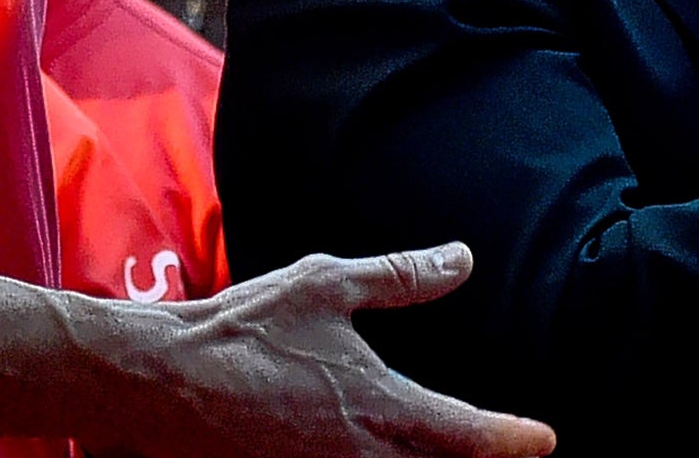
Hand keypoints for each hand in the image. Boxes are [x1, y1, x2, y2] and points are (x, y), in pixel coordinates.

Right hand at [97, 243, 555, 456]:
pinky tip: (376, 452)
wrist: (156, 381)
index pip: (461, 433)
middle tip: (496, 451)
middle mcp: (354, 457)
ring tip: (436, 452)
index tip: (543, 441)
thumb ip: (400, 277)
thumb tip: (462, 260)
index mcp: (375, 405)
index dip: (508, 439)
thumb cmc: (241, 328)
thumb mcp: (326, 284)